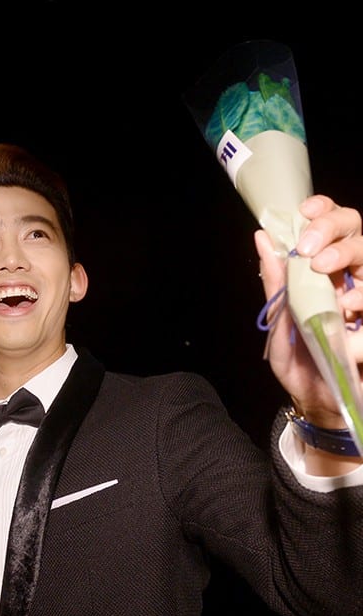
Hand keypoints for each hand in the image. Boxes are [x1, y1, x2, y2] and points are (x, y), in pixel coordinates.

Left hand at [255, 194, 362, 426]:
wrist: (318, 404)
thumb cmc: (299, 363)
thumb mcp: (279, 324)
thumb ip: (275, 283)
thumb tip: (261, 237)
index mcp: (326, 274)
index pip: (333, 226)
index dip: (323, 211)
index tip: (305, 213)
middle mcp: (351, 280)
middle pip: (356, 231)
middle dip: (333, 230)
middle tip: (310, 251)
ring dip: (350, 264)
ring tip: (332, 288)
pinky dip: (362, 309)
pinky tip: (350, 320)